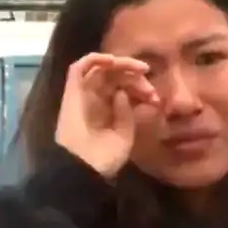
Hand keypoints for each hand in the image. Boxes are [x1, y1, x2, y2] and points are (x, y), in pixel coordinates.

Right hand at [55, 53, 160, 177]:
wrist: (85, 168)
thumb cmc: (105, 157)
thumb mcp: (125, 133)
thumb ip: (126, 112)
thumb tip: (123, 93)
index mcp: (107, 110)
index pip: (124, 88)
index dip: (141, 88)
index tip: (155, 98)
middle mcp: (94, 99)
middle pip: (116, 77)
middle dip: (136, 79)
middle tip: (151, 90)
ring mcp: (83, 95)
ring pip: (101, 69)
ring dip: (122, 65)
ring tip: (140, 69)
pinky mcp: (71, 92)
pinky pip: (79, 68)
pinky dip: (95, 59)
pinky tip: (113, 61)